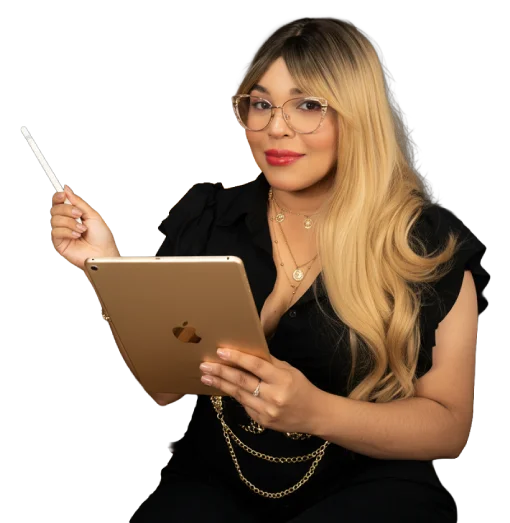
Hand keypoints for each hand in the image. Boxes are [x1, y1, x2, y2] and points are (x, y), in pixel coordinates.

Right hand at [49, 185, 120, 270]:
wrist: (104, 253)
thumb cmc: (102, 237)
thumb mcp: (92, 215)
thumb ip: (78, 202)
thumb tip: (66, 189)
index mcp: (74, 215)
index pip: (60, 202)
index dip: (59, 196)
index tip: (63, 194)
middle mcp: (67, 223)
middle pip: (55, 208)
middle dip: (67, 209)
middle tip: (79, 214)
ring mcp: (62, 233)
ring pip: (54, 219)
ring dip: (70, 222)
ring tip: (82, 229)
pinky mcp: (59, 243)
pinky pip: (55, 231)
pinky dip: (67, 231)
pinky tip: (77, 235)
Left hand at [199, 348, 323, 435]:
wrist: (314, 414)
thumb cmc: (301, 387)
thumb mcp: (289, 370)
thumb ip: (269, 362)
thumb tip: (247, 351)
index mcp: (282, 379)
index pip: (256, 366)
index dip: (237, 358)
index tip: (220, 351)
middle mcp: (273, 396)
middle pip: (242, 381)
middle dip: (221, 372)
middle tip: (205, 365)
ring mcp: (266, 411)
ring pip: (238, 395)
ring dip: (220, 384)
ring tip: (206, 376)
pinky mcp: (262, 422)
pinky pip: (245, 405)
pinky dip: (234, 395)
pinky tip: (223, 387)